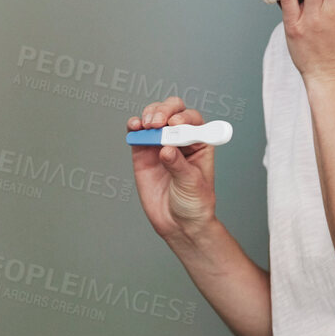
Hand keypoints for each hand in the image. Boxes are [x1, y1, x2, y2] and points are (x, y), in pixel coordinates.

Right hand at [129, 96, 219, 248]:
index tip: (175, 124)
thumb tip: (166, 148)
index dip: (183, 118)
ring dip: (149, 115)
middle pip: (172, 112)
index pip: (192, 120)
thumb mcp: (192, 184)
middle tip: (157, 123)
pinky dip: (134, 126)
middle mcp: (180, 139)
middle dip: (164, 111)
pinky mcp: (143, 154)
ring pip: (154, 118)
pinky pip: (138, 134)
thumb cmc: (194, 204)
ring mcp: (160, 145)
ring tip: (146, 125)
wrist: (179, 224)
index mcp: (199, 143)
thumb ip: (179, 165)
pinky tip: (134, 126)